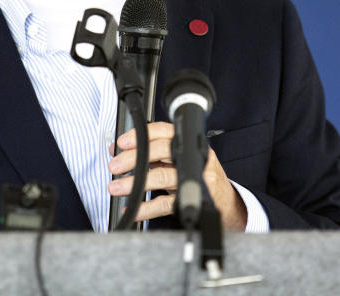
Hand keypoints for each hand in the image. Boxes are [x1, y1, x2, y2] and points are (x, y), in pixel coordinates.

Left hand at [108, 121, 246, 230]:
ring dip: (135, 183)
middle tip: (115, 165)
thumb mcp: (176, 158)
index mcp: (187, 142)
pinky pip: (165, 204)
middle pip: (161, 150)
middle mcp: (192, 157)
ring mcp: (194, 178)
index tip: (122, 142)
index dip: (142, 135)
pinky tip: (132, 209)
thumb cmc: (196, 174)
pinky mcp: (192, 200)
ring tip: (116, 187)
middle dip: (134, 157)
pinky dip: (145, 208)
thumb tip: (117, 149)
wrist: (224, 200)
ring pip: (162, 176)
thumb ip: (150, 153)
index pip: (164, 131)